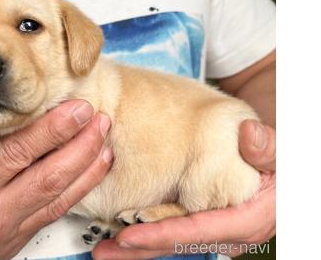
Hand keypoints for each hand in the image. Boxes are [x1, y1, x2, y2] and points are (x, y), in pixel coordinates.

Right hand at [0, 100, 112, 259]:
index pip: (15, 152)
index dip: (51, 129)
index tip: (74, 108)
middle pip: (47, 175)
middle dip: (79, 143)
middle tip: (97, 117)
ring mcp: (7, 230)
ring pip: (60, 196)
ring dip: (88, 164)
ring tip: (104, 137)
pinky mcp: (17, 239)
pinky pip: (56, 212)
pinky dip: (81, 188)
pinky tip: (94, 167)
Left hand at [92, 120, 275, 258]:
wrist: (280, 169)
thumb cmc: (278, 162)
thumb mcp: (280, 152)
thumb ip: (267, 148)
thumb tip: (250, 136)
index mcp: (245, 220)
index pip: (198, 231)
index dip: (162, 234)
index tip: (129, 234)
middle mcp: (227, 232)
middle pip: (178, 244)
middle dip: (139, 249)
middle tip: (103, 251)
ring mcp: (214, 231)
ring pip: (172, 242)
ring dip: (138, 247)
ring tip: (105, 249)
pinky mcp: (202, 224)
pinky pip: (173, 232)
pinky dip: (148, 234)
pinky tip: (123, 235)